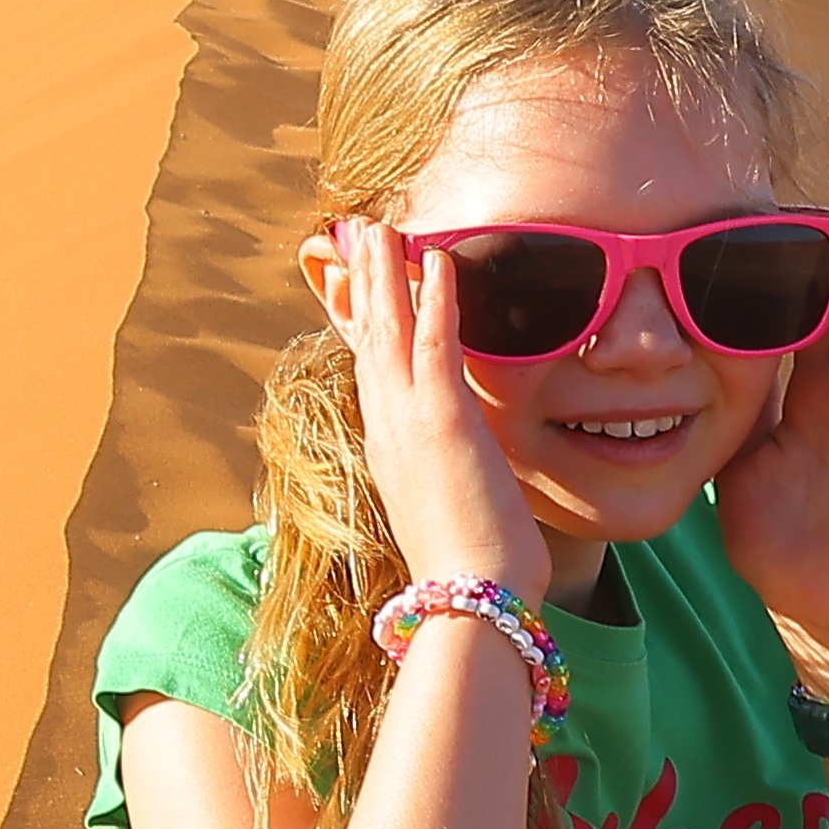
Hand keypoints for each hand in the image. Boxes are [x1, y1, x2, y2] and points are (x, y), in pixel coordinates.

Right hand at [313, 214, 555, 606]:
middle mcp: (386, 429)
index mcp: (388, 449)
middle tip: (356, 234)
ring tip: (380, 228)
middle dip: (362, 284)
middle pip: (367, 338)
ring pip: (389, 331)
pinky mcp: (442, 422)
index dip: (365, 322)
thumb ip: (452, 478)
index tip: (361, 285)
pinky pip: (436, 345)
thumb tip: (464, 473)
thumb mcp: (453, 510)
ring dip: (384, 275)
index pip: (373, 370)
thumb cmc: (472, 571)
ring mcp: (407, 423)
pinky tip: (437, 261)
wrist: (471, 600)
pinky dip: (435, 300)